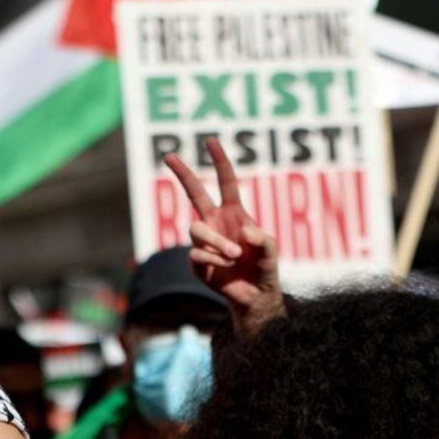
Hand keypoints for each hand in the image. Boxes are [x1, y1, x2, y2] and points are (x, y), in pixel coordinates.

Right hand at [165, 138, 282, 335]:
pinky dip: (213, 260)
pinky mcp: (195, 261)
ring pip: (196, 229)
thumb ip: (264, 241)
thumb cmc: (264, 269)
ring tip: (234, 256)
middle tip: (168, 155)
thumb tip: (245, 234)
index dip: (219, 162)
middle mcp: (214, 222)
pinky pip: (196, 253)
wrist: (254, 297)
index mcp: (234, 213)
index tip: (211, 141)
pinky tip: (224, 268)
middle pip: (194, 193)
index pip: (225, 182)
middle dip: (182, 173)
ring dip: (216, 242)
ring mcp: (203, 241)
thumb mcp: (271, 252)